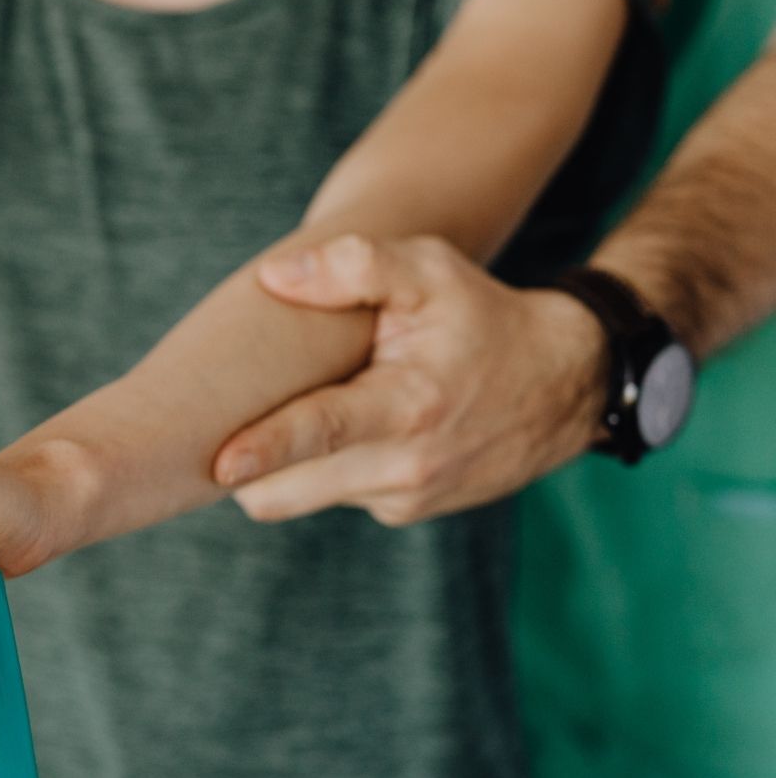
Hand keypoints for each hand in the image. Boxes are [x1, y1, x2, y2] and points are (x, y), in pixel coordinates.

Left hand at [212, 235, 607, 525]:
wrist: (564, 384)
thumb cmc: (483, 317)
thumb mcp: (430, 271)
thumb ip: (354, 265)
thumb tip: (274, 278)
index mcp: (408, 405)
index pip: (322, 431)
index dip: (266, 449)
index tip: (220, 465)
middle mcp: (405, 465)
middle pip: (287, 488)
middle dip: (247, 469)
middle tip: (213, 433)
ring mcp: (403, 496)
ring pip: (301, 494)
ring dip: (284, 465)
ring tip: (291, 414)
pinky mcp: (403, 511)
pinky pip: (334, 494)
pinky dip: (323, 468)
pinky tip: (343, 430)